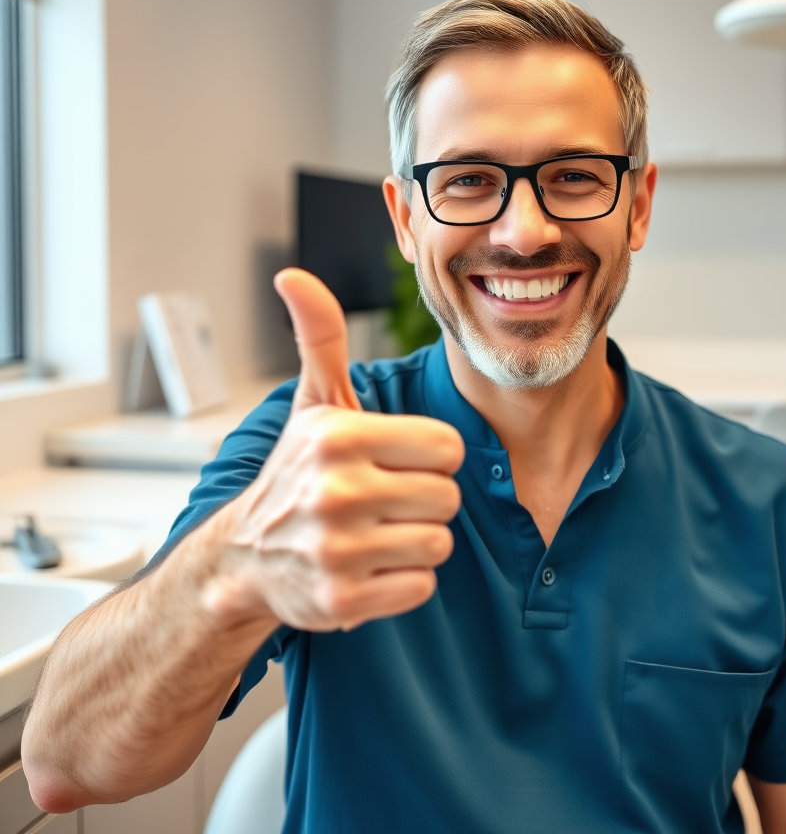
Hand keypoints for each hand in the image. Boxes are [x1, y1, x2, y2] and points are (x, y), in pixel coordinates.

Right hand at [203, 268, 463, 631]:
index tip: (394, 460)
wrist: (244, 557)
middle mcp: (334, 491)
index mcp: (339, 436)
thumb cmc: (296, 471)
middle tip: (382, 499)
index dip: (428, 456)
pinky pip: (419, 587)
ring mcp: (335, 551)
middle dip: (423, 499)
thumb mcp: (315, 402)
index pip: (448, 448)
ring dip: (414, 540)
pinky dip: (402, 581)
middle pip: (446, 497)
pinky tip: (368, 565)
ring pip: (438, 543)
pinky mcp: (341, 601)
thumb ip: (321, 336)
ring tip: (374, 531)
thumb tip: (293, 276)